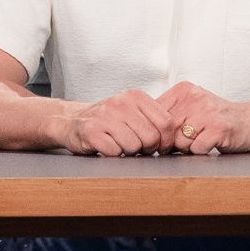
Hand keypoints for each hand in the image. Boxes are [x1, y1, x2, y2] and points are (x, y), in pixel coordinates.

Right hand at [54, 89, 183, 155]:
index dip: (166, 140)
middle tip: (137, 148)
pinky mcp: (91, 131)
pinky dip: (113, 154)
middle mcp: (121, 103)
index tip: (160, 147)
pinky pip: (115, 152)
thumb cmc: (108, 119)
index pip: (166, 122)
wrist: (72, 120)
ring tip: (119, 144)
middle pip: (151, 137)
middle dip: (147, 148)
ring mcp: (105, 116)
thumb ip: (153, 118)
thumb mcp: (131, 110)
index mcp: (135, 96)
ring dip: (129, 152)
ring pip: (134, 146)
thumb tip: (177, 136)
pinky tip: (107, 146)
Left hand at [157, 81, 249, 154]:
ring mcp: (207, 112)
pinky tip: (211, 143)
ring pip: (179, 141)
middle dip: (171, 142)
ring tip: (201, 139)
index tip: (163, 138)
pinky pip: (196, 149)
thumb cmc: (218, 119)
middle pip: (165, 129)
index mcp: (184, 90)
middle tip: (186, 141)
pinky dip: (201, 151)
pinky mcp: (218, 128)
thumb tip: (142, 132)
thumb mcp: (192, 107)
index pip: (154, 113)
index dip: (156, 131)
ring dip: (188, 148)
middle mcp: (194, 98)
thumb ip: (169, 114)